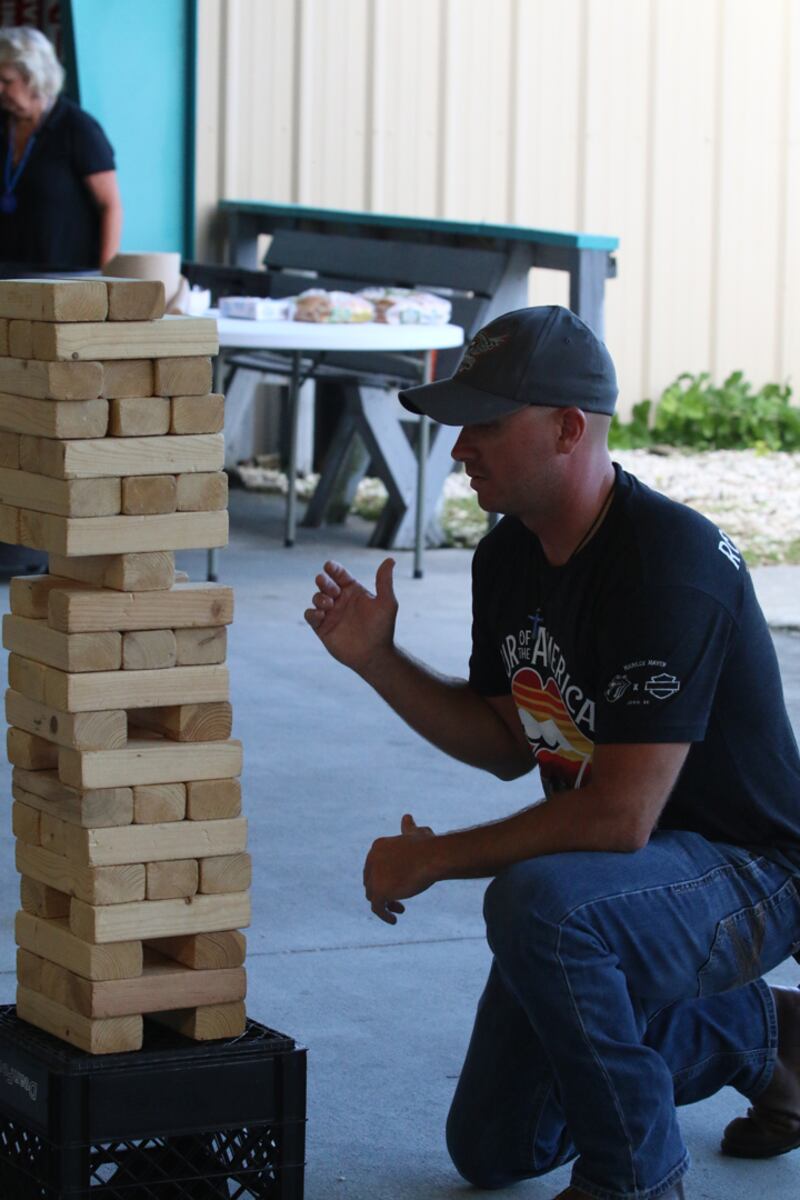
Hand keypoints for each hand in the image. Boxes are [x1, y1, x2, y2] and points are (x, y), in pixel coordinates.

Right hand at [304, 558, 397, 675]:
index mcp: (353, 591)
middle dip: (323, 581)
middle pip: (325, 583)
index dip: (333, 568)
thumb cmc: (382, 629)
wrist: (374, 654)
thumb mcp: (386, 603)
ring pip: (316, 598)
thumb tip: (390, 560)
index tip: (329, 566)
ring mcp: (330, 614)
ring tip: (329, 604)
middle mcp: (340, 600)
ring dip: (319, 597)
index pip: (340, 574)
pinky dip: (312, 613)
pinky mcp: (322, 628)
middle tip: (328, 586)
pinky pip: (310, 615)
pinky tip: (321, 615)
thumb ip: (384, 581)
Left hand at [363, 813, 435, 923]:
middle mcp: (371, 860)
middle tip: (399, 899)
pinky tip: (394, 920)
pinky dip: (384, 915)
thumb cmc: (428, 845)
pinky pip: (377, 908)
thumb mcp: (416, 833)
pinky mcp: (379, 891)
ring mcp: (374, 876)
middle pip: (371, 881)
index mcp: (377, 847)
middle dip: (383, 890)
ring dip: (384, 903)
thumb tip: (406, 817)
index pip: (374, 867)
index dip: (384, 877)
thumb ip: (408, 829)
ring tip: (400, 908)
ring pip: (372, 895)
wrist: (432, 856)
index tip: (398, 883)